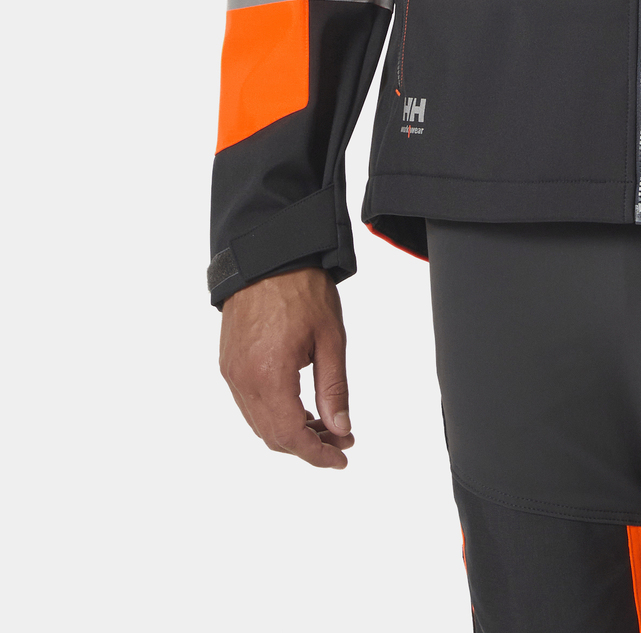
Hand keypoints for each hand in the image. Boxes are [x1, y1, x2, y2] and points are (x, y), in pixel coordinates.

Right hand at [219, 266, 354, 468]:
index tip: (342, 457)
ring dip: (291, 432)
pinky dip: (274, 414)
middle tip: (341, 439)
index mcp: (269, 375)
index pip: (290, 436)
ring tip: (326, 424)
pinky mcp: (228, 363)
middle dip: (308, 445)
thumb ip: (334, 389)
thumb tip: (341, 428)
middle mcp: (243, 380)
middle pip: (272, 436)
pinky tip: (300, 407)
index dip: (317, 454)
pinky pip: (249, 404)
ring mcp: (231, 373)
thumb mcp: (331, 338)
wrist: (268, 254)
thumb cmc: (302, 289)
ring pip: (259, 423)